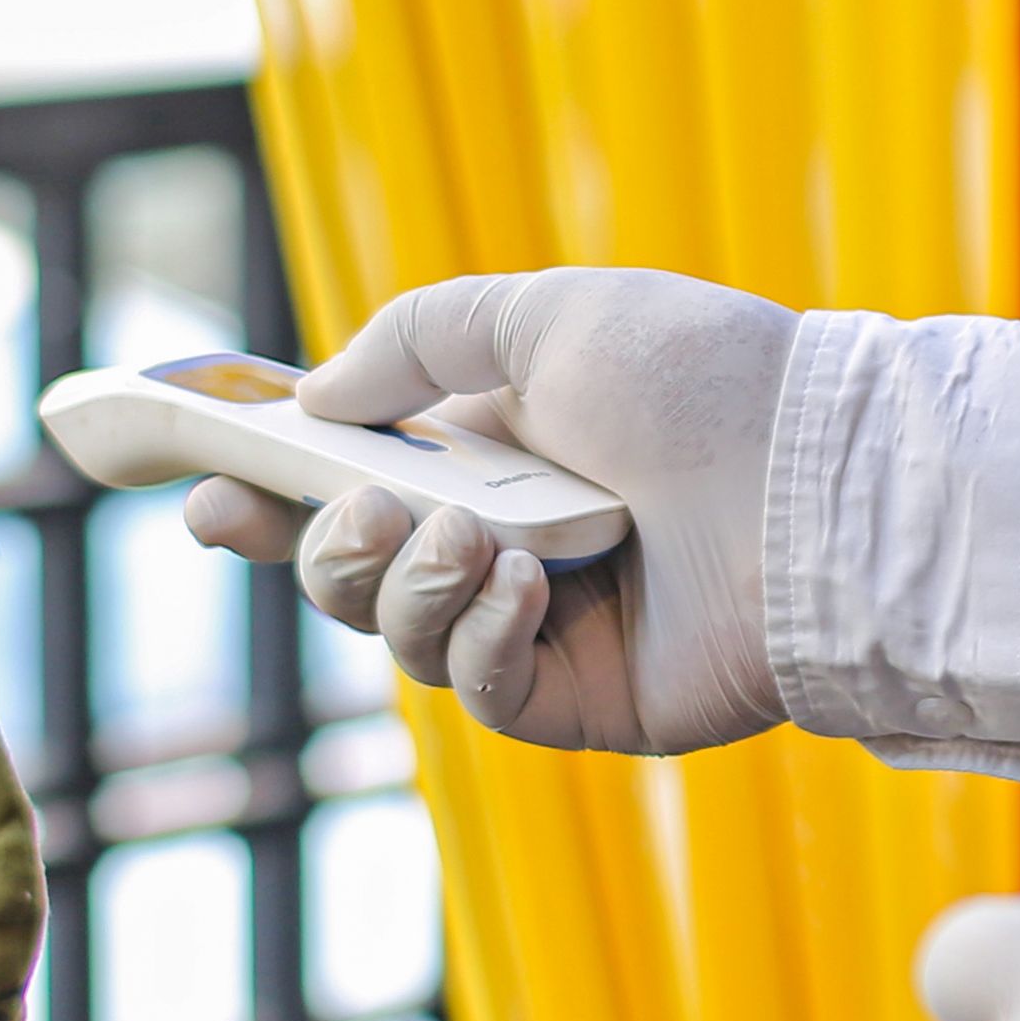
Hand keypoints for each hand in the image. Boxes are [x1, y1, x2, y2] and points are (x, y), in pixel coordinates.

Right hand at [181, 269, 792, 754]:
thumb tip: (315, 398)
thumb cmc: (699, 384)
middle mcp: (509, 542)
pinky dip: (479, 641)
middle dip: (313, 547)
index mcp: (493, 452)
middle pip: (353, 574)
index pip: (351, 482)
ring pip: (402, 638)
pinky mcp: (585, 703)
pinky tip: (521, 588)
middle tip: (324, 515)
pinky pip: (481, 693)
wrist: (816, 483)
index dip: (268, 494)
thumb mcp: (548, 317)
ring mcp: (545, 627)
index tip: (203, 496)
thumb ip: (418, 341)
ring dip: (406, 587)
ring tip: (471, 541)